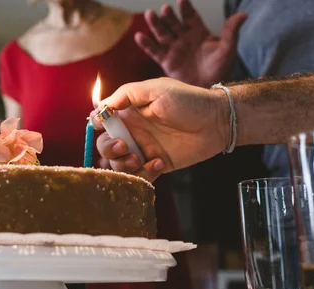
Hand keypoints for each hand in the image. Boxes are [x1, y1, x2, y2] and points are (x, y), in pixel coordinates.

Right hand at [91, 78, 227, 181]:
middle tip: (123, 146)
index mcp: (129, 111)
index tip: (101, 124)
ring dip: (122, 163)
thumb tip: (102, 105)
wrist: (217, 121)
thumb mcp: (156, 89)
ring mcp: (144, 148)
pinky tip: (159, 162)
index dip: (96, 123)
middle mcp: (133, 130)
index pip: (101, 119)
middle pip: (105, 144)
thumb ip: (127, 94)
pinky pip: (140, 174)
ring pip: (118, 163)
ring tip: (138, 158)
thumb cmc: (188, 100)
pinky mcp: (156, 164)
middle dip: (108, 147)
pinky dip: (144, 172)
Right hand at [135, 0, 246, 86]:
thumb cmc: (220, 69)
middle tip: (164, 9)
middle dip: (169, 16)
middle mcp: (184, 38)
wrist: (208, 89)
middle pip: (174, 24)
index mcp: (199, 33)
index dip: (186, 10)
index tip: (181, 1)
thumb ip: (231, 32)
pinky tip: (139, 36)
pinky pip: (154, 51)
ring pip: (162, 34)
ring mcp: (174, 49)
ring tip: (149, 14)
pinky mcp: (166, 61)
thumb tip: (244, 14)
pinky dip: (146, 44)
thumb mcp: (228, 49)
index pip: (191, 17)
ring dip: (155, 24)